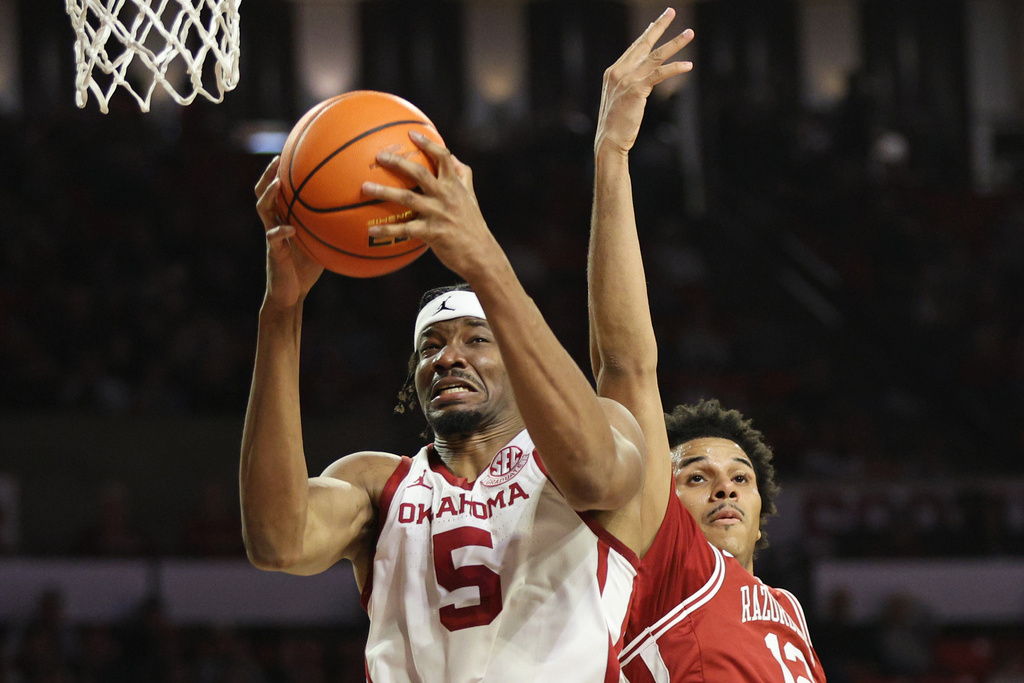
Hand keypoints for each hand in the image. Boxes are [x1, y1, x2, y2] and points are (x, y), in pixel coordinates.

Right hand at [254, 157, 323, 309]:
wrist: (291, 292)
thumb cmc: (308, 266)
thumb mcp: (322, 242)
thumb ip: (332, 227)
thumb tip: (360, 213)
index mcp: (284, 217)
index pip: (279, 189)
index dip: (281, 171)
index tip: (291, 151)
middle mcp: (274, 222)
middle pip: (263, 192)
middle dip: (268, 174)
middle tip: (278, 158)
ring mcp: (271, 235)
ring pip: (263, 209)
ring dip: (269, 195)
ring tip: (278, 183)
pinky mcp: (273, 251)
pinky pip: (274, 238)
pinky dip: (282, 231)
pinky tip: (290, 228)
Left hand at [361, 133, 502, 282]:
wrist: (480, 254)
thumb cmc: (472, 225)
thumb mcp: (471, 197)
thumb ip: (463, 176)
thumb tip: (453, 157)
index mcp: (455, 185)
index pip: (443, 157)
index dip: (428, 143)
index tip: (411, 133)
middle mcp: (446, 196)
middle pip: (419, 173)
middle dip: (398, 162)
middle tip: (379, 156)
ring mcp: (438, 214)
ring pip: (407, 198)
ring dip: (384, 191)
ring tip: (365, 187)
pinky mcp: (432, 233)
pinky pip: (404, 230)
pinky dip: (387, 230)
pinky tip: (370, 230)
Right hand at [595, 7, 692, 156]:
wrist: (608, 139)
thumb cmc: (615, 125)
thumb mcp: (619, 100)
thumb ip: (628, 86)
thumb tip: (642, 81)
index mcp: (613, 72)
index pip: (633, 48)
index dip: (647, 34)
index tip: (656, 22)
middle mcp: (619, 71)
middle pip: (643, 43)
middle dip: (659, 25)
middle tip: (671, 11)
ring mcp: (627, 79)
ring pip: (655, 56)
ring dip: (675, 43)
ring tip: (690, 33)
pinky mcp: (636, 89)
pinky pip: (659, 74)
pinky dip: (675, 68)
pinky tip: (688, 65)